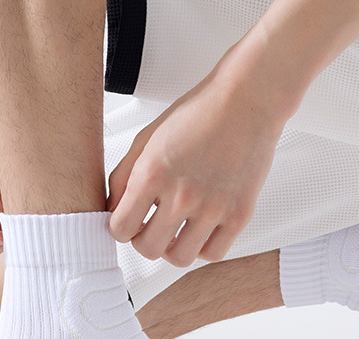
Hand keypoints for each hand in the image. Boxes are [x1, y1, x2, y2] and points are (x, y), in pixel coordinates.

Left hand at [106, 56, 287, 267]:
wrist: (246, 100)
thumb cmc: (200, 112)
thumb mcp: (149, 136)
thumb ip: (124, 174)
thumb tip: (113, 207)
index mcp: (152, 173)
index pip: (120, 229)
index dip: (120, 226)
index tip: (127, 221)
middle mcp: (181, 195)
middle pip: (147, 248)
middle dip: (143, 238)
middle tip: (150, 224)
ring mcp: (211, 208)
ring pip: (178, 258)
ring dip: (171, 247)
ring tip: (175, 229)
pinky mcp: (238, 215)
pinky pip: (212, 253)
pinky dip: (202, 247)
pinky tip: (199, 229)